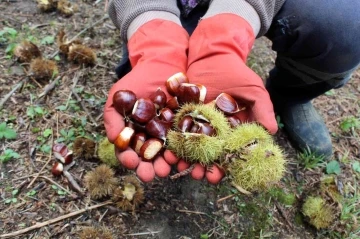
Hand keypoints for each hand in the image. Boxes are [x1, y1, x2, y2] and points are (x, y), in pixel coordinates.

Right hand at [103, 19, 188, 182]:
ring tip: (166, 168)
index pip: (128, 152)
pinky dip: (183, 150)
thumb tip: (114, 140)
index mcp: (133, 134)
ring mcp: (168, 134)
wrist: (162, 64)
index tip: (131, 162)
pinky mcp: (183, 127)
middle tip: (151, 174)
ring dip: (165, 163)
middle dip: (148, 168)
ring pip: (166, 153)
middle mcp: (150, 138)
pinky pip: (184, 141)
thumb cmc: (137, 81)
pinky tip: (182, 156)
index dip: (128, 159)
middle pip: (148, 158)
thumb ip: (112, 117)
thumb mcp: (119, 96)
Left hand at [183, 14, 277, 183]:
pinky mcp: (181, 114)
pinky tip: (169, 152)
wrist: (211, 54)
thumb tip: (271, 133)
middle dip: (204, 167)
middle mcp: (213, 130)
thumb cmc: (235, 73)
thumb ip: (262, 110)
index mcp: (232, 129)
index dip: (227, 165)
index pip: (230, 152)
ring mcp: (195, 123)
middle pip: (209, 154)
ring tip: (181, 168)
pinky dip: (173, 141)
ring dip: (186, 158)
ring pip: (191, 146)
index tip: (222, 175)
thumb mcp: (253, 90)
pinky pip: (176, 131)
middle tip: (199, 176)